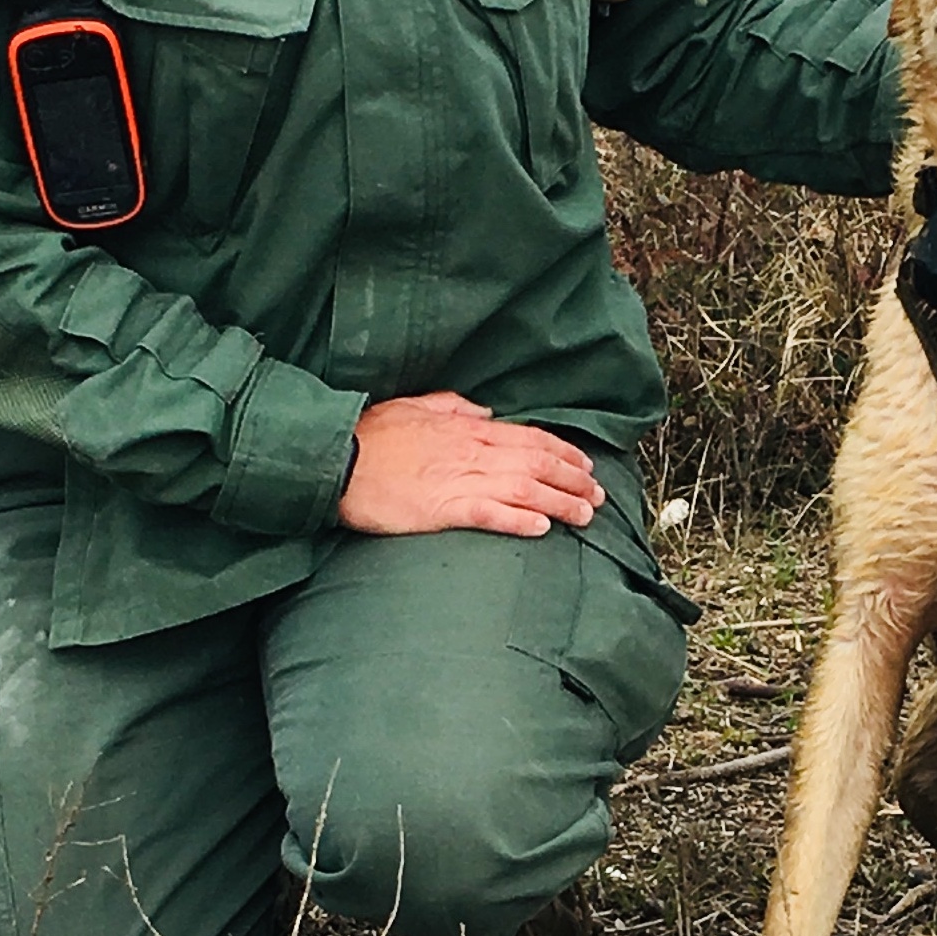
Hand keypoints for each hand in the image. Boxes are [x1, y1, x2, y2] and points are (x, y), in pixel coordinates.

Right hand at [337, 391, 604, 538]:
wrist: (336, 457)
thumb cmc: (371, 435)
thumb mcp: (415, 407)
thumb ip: (453, 407)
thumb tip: (485, 412)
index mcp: (466, 428)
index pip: (528, 438)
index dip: (563, 452)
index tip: (586, 465)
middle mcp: (471, 451)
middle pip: (536, 462)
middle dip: (573, 478)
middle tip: (599, 496)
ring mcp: (457, 479)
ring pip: (524, 488)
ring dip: (560, 501)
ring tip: (585, 516)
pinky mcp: (440, 508)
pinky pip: (489, 513)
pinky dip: (519, 520)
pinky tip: (542, 529)